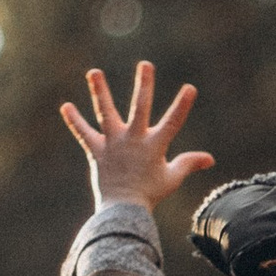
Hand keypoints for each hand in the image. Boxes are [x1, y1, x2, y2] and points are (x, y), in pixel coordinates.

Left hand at [59, 60, 214, 208]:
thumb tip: (209, 159)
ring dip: (100, 91)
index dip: (182, 105)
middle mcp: (134, 140)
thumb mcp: (172, 178)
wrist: (123, 211)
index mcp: (155, 146)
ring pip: (106, 113)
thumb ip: (189, 163)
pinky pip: (84, 134)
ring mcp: (114, 144)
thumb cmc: (150, 195)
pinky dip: (74, 121)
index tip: (189, 88)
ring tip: (94, 72)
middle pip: (140, 108)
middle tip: (146, 64)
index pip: (173, 122)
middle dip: (144, 85)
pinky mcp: (97, 151)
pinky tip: (66, 107)